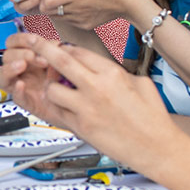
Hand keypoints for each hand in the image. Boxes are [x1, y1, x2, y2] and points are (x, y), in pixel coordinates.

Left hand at [0, 35, 175, 168]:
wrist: (157, 147)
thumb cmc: (153, 118)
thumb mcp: (141, 83)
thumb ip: (118, 73)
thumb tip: (104, 69)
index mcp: (112, 73)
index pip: (78, 52)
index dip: (64, 49)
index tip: (59, 48)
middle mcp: (96, 87)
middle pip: (60, 61)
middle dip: (42, 49)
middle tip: (32, 42)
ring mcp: (86, 108)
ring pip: (53, 89)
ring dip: (51, 87)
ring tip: (57, 89)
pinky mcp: (81, 127)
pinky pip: (58, 112)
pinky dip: (57, 108)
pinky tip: (63, 107)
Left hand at [28, 0, 148, 29]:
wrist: (130, 2)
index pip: (47, 0)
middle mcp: (75, 9)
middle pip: (47, 11)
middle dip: (46, 0)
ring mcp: (80, 19)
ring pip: (57, 17)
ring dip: (55, 7)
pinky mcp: (85, 25)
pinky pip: (68, 21)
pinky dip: (66, 13)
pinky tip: (75, 3)